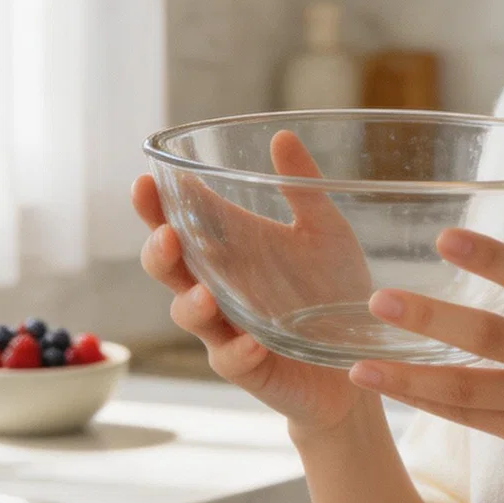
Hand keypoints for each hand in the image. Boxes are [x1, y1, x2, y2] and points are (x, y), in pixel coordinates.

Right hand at [131, 146, 377, 442]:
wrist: (359, 359)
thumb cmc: (332, 292)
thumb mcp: (326, 231)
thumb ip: (302, 187)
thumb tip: (281, 135)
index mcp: (231, 249)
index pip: (180, 221)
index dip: (155, 205)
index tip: (144, 181)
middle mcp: (220, 287)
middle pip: (170, 268)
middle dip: (158, 251)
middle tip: (166, 235)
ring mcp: (230, 329)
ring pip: (189, 315)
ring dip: (191, 304)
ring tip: (204, 295)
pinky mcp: (251, 367)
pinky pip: (231, 361)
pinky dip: (238, 351)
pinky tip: (251, 343)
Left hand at [346, 181, 503, 502]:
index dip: (492, 258)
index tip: (446, 238)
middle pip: (489, 336)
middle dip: (431, 318)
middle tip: (379, 297)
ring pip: (470, 388)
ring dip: (412, 375)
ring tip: (360, 362)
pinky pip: (474, 420)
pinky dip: (430, 405)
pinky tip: (390, 388)